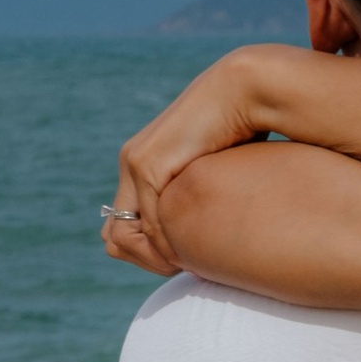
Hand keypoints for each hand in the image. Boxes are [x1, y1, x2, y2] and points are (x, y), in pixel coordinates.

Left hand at [101, 48, 301, 274]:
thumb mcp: (216, 169)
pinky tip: (196, 251)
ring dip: (162, 254)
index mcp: (143, 162)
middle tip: (183, 269)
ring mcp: (136, 162)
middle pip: (116, 234)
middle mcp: (131, 161)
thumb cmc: (244, 128)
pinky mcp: (148, 165)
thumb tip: (213, 224)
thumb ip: (203, 192)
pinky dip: (171, 242)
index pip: (124, 223)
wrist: (243, 92)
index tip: (182, 261)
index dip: (148, 250)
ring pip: (134, 233)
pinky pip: (152, 220)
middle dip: (147, 259)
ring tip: (192, 265)